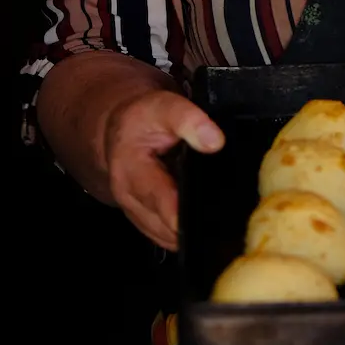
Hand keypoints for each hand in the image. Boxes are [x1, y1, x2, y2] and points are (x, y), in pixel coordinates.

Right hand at [102, 89, 224, 249]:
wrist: (120, 134)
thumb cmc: (141, 120)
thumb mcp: (162, 107)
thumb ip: (188, 119)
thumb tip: (214, 141)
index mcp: (131, 170)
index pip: (157, 197)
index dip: (178, 212)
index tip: (196, 221)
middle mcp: (130, 198)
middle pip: (165, 225)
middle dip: (193, 226)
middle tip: (224, 223)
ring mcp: (137, 214)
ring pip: (168, 237)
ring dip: (191, 232)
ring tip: (218, 221)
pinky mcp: (147, 222)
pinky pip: (168, 238)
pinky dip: (187, 233)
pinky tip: (205, 223)